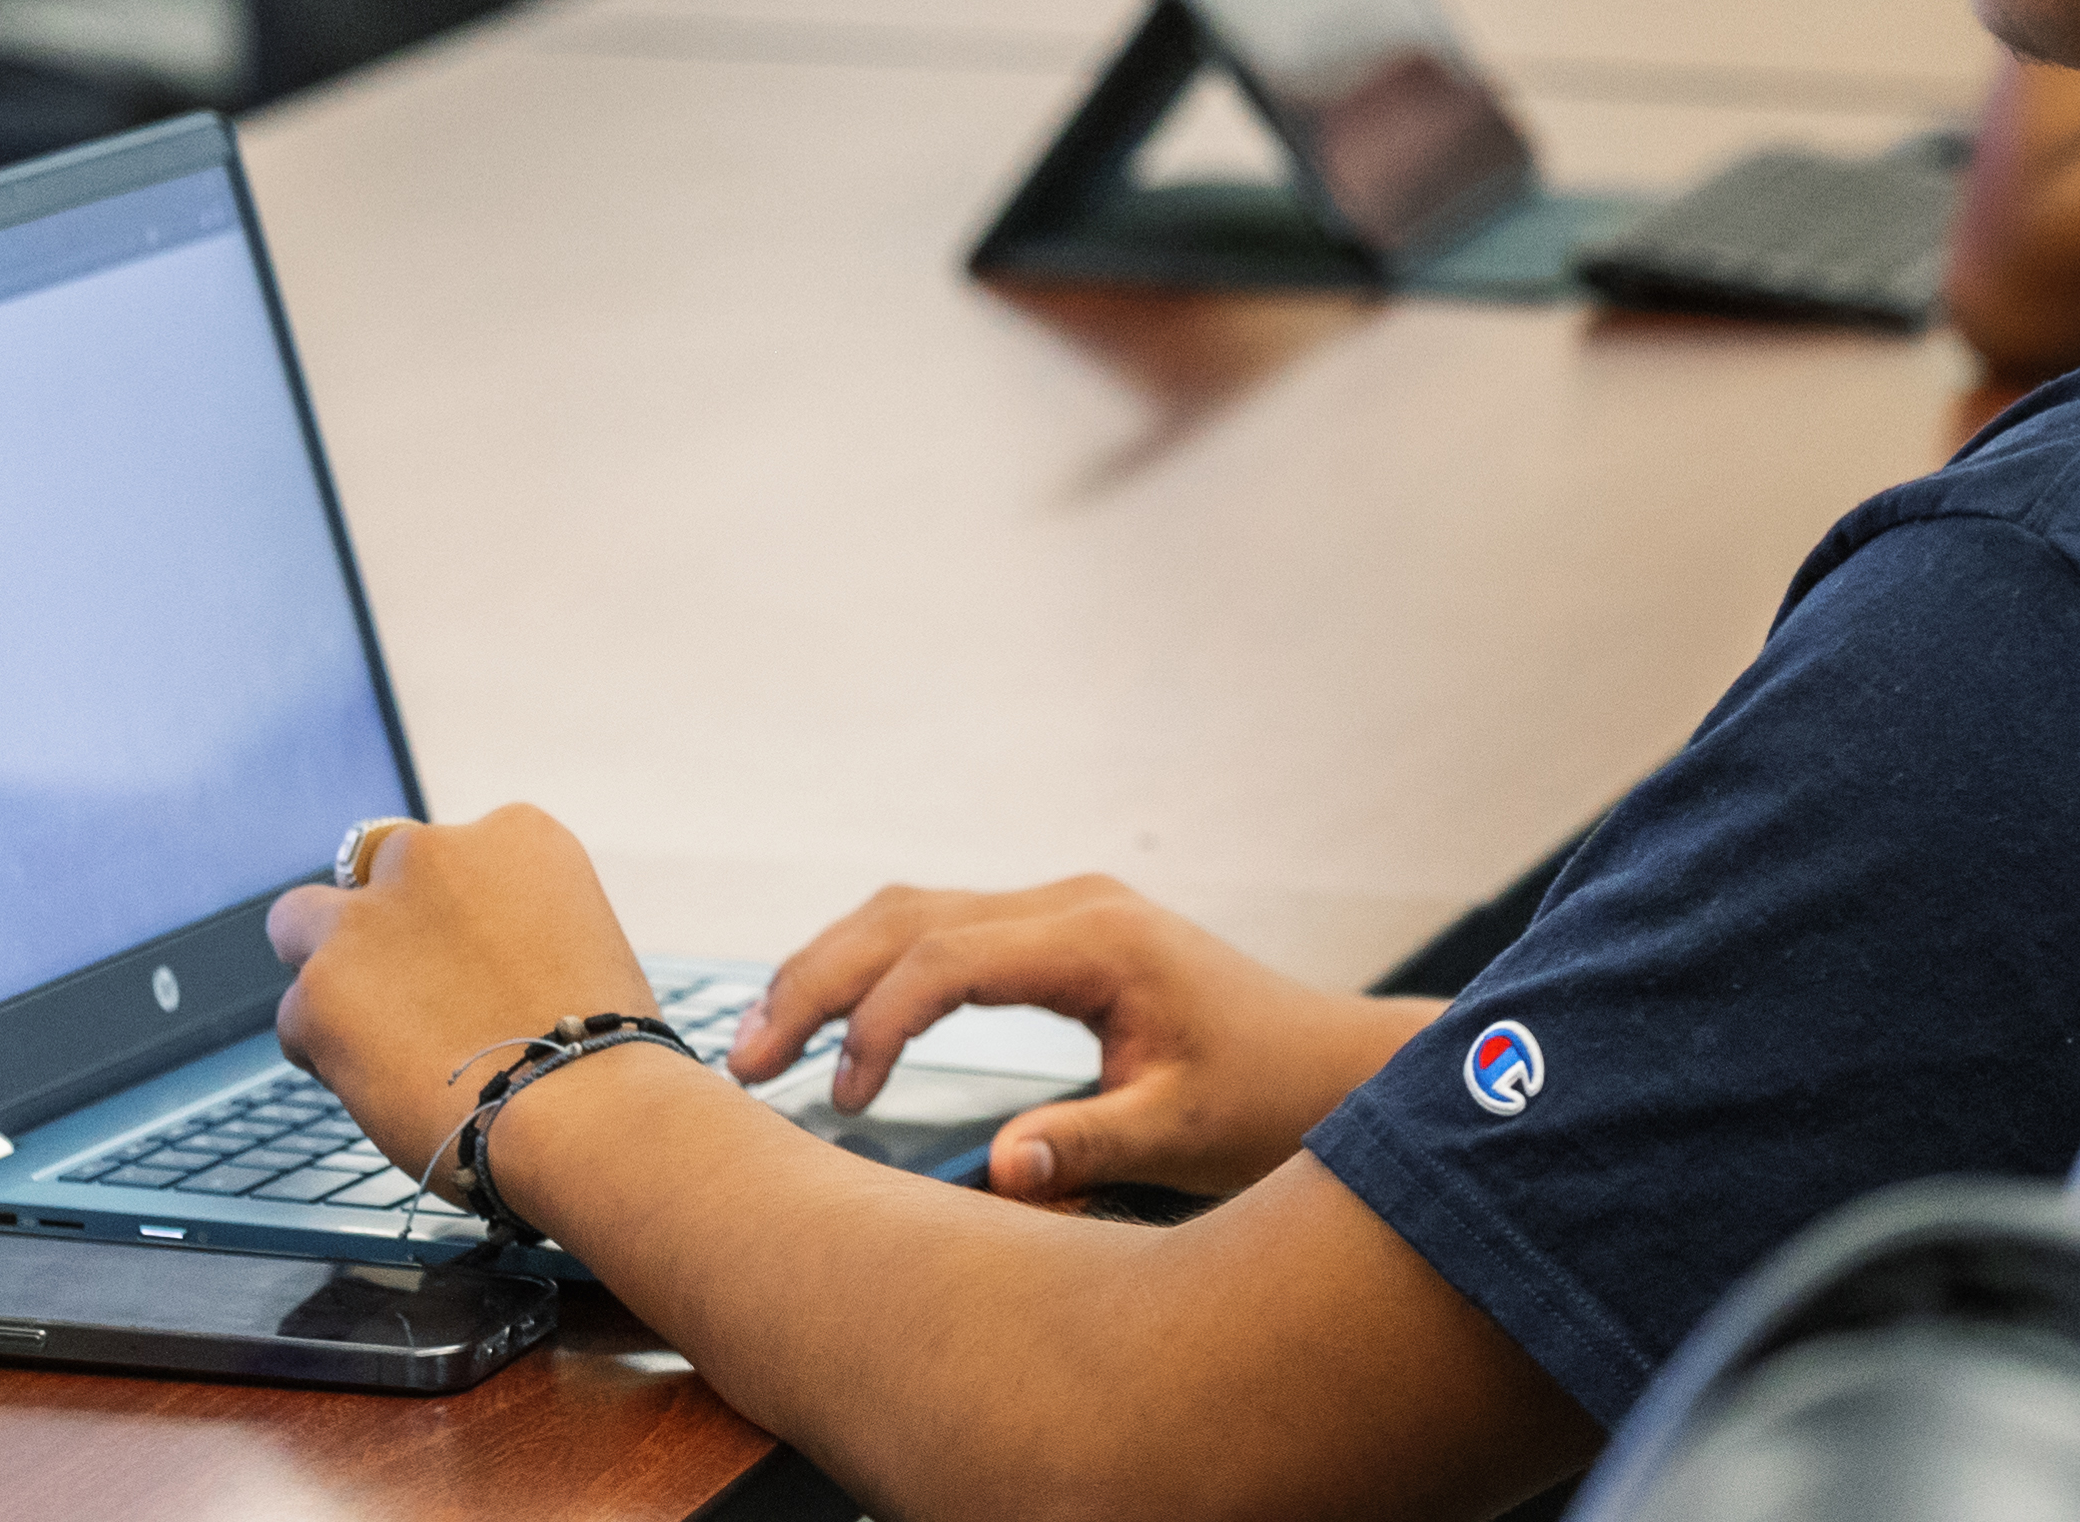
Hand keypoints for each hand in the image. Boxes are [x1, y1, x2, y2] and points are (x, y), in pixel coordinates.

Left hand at [267, 804, 669, 1204]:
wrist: (586, 1110)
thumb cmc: (600, 1051)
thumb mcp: (576, 942)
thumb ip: (508, 928)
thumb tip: (463, 963)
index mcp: (514, 836)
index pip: (446, 858)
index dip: (447, 917)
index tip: (461, 964)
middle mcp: (435, 854)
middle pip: (370, 871)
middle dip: (378, 923)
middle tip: (403, 992)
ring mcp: (370, 916)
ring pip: (302, 924)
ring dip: (330, 974)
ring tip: (377, 1041)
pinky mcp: (321, 986)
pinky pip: (296, 1019)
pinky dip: (325, 1054)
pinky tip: (380, 1088)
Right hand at [743, 874, 1428, 1204]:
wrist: (1332, 1065)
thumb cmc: (1268, 1101)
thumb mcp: (1183, 1132)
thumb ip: (1089, 1144)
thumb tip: (1000, 1172)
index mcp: (1098, 939)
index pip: (947, 958)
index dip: (877, 1022)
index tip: (840, 1099)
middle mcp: (1072, 906)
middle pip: (907, 917)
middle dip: (818, 981)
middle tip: (747, 1059)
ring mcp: (1064, 913)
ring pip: (914, 914)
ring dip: (835, 969)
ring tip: (767, 1045)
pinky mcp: (1059, 938)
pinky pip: (942, 934)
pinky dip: (877, 972)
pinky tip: (839, 1028)